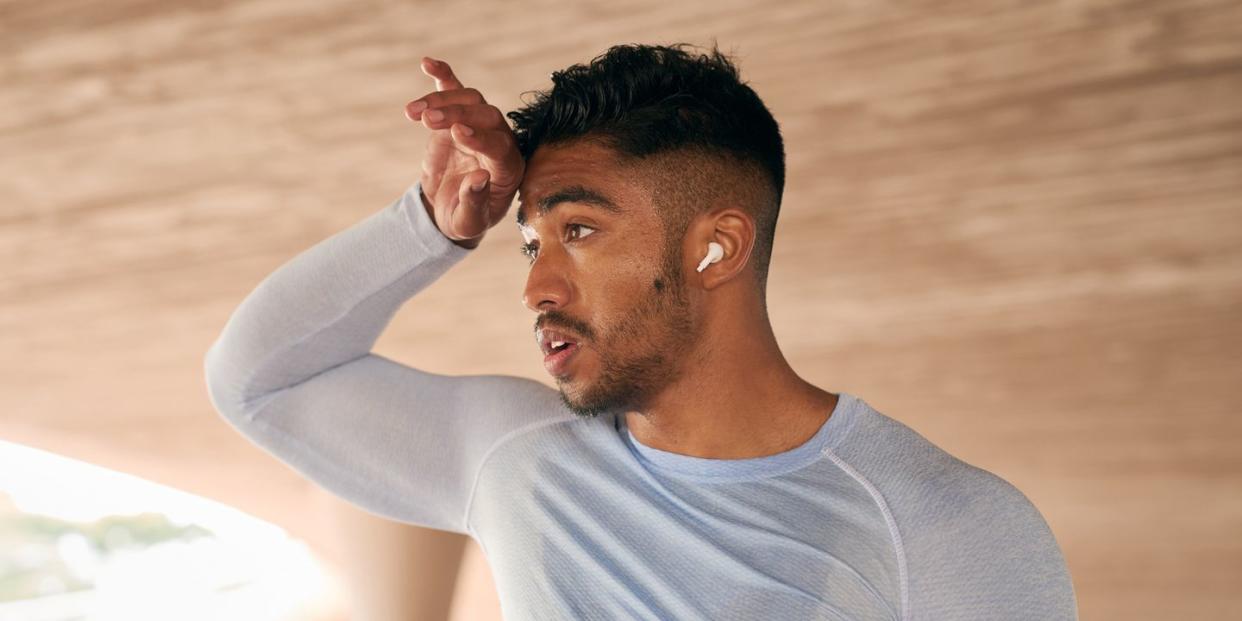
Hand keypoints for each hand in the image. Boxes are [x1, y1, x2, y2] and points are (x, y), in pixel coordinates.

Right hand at [405, 57, 523, 248]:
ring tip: (413, 112)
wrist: (450, 208)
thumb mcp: (469, 221)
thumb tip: (479, 179)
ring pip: (469, 101)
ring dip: (442, 101)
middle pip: (486, 116)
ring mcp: (479, 125)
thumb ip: (474, 203)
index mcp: (509, 168)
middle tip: (429, 121)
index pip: (499, 146)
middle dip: (457, 115)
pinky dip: (443, 75)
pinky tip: (427, 63)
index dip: (480, 138)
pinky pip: (455, 90)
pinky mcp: (457, 116)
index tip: (457, 133)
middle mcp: (500, 140)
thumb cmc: (466, 218)